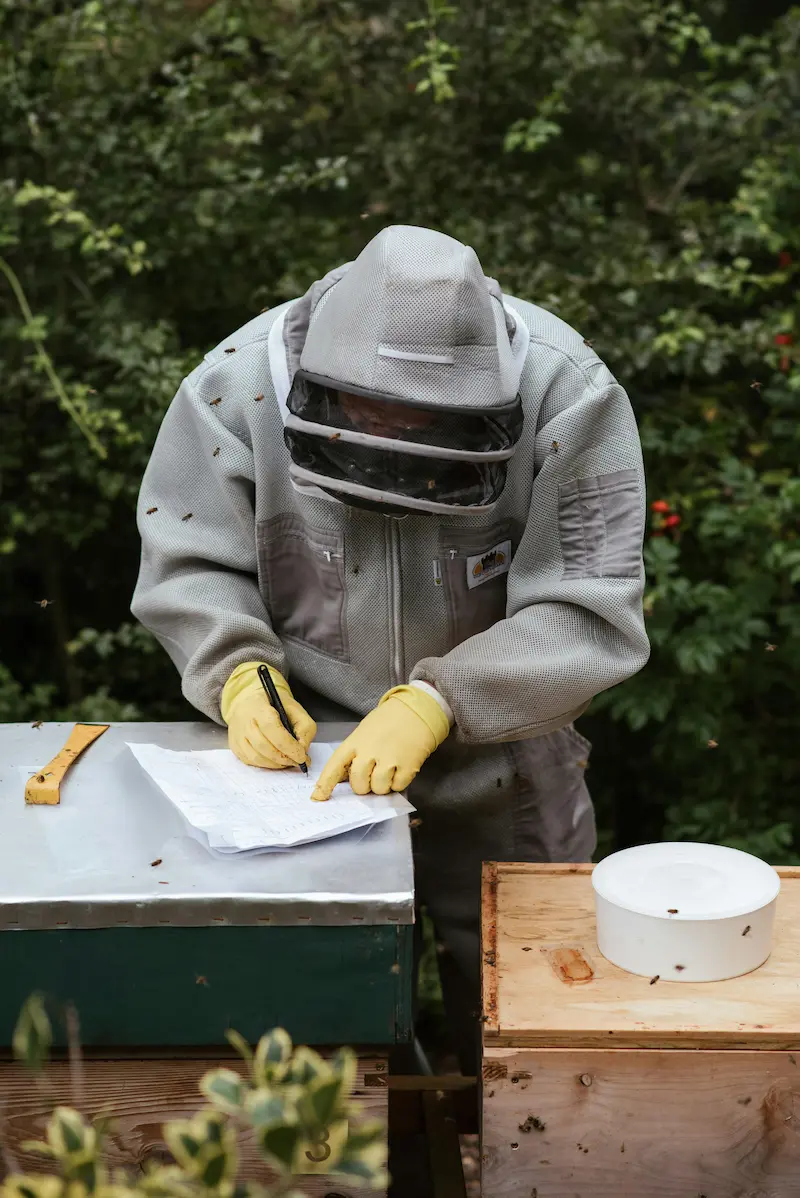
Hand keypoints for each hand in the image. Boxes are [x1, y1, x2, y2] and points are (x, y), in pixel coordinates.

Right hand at [221, 662, 315, 768]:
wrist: (249, 701)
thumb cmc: (274, 705)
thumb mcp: (295, 708)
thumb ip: (304, 728)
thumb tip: (303, 750)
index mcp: (259, 707)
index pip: (272, 729)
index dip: (288, 746)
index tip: (302, 756)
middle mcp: (244, 722)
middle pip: (264, 747)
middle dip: (284, 758)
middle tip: (298, 761)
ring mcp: (237, 735)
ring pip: (257, 758)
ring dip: (276, 764)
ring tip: (288, 761)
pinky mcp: (235, 746)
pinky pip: (251, 762)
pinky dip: (266, 765)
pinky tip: (276, 760)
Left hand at [311, 685, 449, 800]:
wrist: (416, 711)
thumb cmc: (388, 721)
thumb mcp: (364, 733)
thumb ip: (354, 754)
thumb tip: (344, 778)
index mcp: (355, 742)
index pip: (335, 766)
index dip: (325, 784)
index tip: (318, 797)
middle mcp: (369, 752)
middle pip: (358, 785)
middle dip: (364, 786)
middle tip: (372, 774)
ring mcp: (389, 759)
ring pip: (378, 789)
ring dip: (383, 785)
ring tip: (389, 769)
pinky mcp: (408, 766)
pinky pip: (397, 787)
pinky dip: (399, 783)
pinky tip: (401, 768)